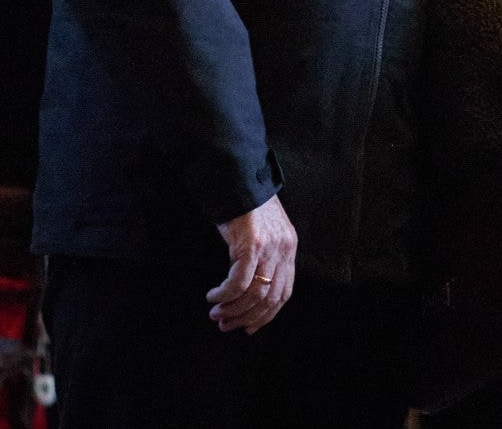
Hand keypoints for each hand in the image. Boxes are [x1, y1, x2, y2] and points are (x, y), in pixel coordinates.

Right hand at [207, 195, 297, 333]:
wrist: (237, 175)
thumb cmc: (244, 203)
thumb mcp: (263, 231)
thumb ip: (263, 255)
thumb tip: (249, 287)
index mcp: (289, 248)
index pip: (284, 292)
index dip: (267, 315)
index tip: (249, 327)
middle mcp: (284, 249)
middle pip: (270, 298)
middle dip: (247, 317)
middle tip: (226, 325)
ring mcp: (270, 247)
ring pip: (254, 294)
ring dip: (233, 309)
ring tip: (216, 314)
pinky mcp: (252, 244)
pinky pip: (239, 281)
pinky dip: (225, 294)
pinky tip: (213, 297)